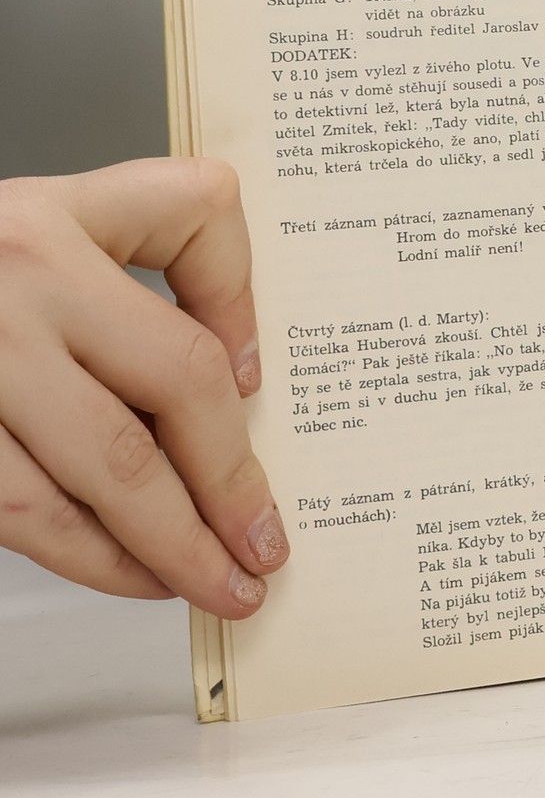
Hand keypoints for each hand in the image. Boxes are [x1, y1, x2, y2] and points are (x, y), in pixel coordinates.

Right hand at [0, 159, 285, 614]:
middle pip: (175, 377)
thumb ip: (133, 267)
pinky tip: (134, 572)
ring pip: (104, 468)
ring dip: (173, 542)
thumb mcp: (34, 232)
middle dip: (234, 475)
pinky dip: (93, 555)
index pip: (193, 217)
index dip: (243, 298)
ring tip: (217, 581)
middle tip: (267, 541)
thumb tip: (232, 378)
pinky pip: (26, 510)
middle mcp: (13, 280)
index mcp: (51, 215)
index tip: (259, 381)